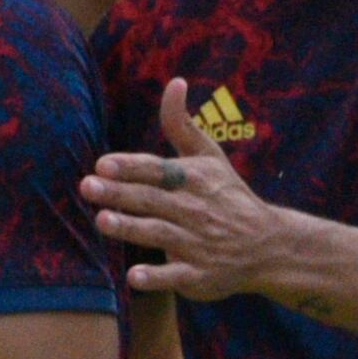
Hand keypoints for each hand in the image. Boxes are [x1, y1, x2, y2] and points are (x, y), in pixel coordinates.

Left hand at [86, 85, 303, 297]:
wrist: (269, 246)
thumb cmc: (230, 197)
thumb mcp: (210, 157)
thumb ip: (182, 124)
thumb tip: (174, 81)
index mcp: (194, 179)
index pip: (158, 170)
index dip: (131, 166)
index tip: (103, 164)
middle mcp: (195, 209)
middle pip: (152, 200)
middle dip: (120, 193)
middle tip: (88, 186)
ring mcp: (198, 244)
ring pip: (160, 234)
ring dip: (131, 228)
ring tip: (103, 221)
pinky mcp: (199, 276)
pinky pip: (176, 276)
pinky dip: (157, 276)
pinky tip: (134, 276)